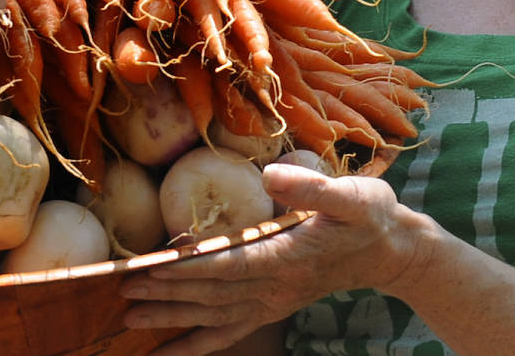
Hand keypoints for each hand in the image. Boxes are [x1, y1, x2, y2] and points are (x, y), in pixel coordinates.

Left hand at [121, 162, 423, 355]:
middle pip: (212, 294)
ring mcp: (273, 300)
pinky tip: (167, 353)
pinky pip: (229, 331)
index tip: (153, 266)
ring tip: (130, 316)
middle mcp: (276, 285)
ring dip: (172, 317)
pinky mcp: (272, 305)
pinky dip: (195, 344)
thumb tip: (269, 175)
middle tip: (124, 290)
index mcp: (288, 255)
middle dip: (167, 294)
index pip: (230, 265)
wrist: (391, 250)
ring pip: (214, 315)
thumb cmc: (369, 216)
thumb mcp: (351, 195)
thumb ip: (311, 188)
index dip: (191, 268)